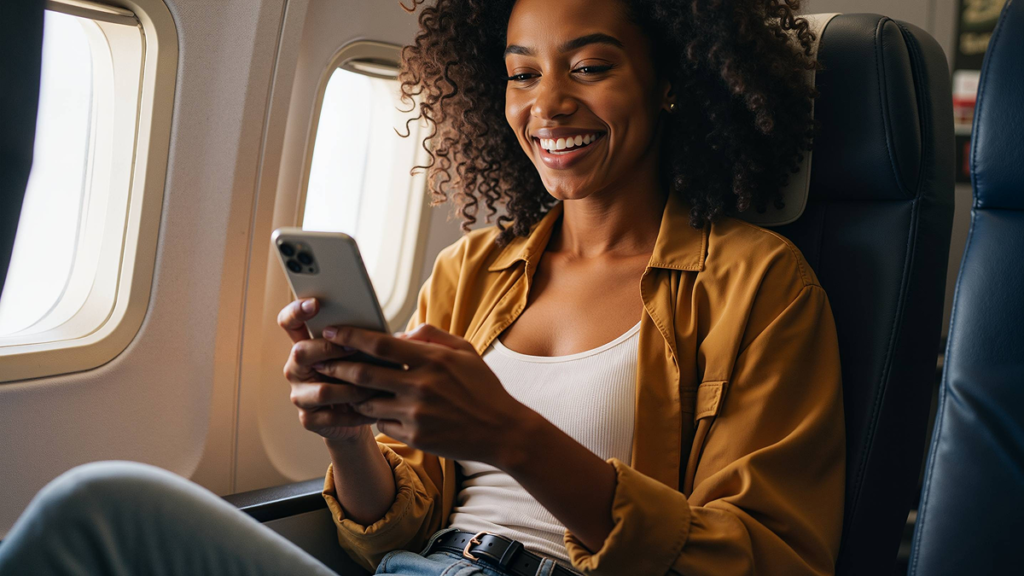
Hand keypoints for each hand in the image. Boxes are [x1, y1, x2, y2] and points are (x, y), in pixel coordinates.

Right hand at [277, 298, 377, 441]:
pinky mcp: (310, 419)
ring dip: (352, 388)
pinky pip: (330, 415)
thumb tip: (391, 331)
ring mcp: (301, 393)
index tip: (315, 303)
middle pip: (301, 352)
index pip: (290, 321)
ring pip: (322, 389)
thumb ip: (371, 336)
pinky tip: (374, 410)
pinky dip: (356, 412)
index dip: (297, 311)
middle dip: (329, 350)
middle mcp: (299, 366)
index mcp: (309, 342)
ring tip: (376, 386)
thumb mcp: (372, 352)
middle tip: (354, 349)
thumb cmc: (372, 374)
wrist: (366, 413)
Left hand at [315, 323, 538, 465]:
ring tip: (342, 387)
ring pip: (367, 402)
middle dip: (336, 366)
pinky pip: (382, 424)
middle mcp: (420, 385)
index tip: (331, 332)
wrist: (502, 431)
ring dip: (352, 394)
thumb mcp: (465, 351)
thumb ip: (431, 336)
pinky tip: (374, 410)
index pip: (379, 344)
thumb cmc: (483, 388)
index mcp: (432, 360)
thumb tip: (400, 334)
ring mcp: (416, 413)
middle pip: (363, 373)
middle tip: (320, 361)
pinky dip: (375, 416)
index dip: (350, 337)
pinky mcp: (415, 436)